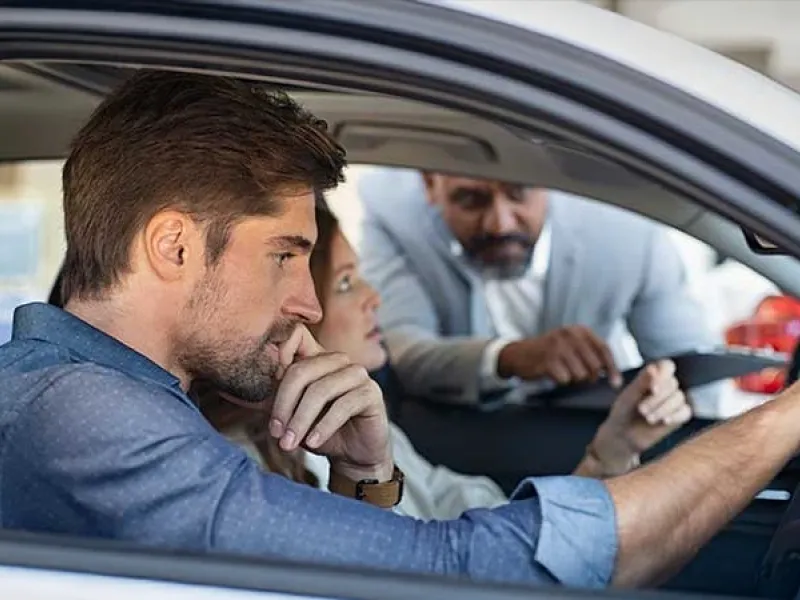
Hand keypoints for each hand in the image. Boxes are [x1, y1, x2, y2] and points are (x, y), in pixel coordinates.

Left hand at [270, 325, 392, 482]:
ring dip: (301, 420)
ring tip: (290, 443)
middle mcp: (338, 360)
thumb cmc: (318, 431)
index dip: (277, 353)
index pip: (295, 336)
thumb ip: (267, 398)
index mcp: (316, 357)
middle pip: (302, 371)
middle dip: (284, 405)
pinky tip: (313, 443)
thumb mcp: (288, 414)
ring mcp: (357, 374)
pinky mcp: (371, 393)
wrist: (352, 456)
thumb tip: (230, 389)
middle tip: (276, 433)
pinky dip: (324, 426)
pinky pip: (343, 405)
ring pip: (321, 390)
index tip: (261, 390)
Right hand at [498, 326, 621, 386]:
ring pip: (581, 375)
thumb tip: (612, 375)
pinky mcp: (547, 360)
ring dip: (573, 379)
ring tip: (562, 371)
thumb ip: (591, 354)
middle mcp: (569, 335)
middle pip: (595, 365)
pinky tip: (552, 373)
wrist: (519, 353)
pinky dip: (560, 381)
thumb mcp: (572, 345)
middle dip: (590, 376)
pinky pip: (565, 380)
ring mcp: (558, 347)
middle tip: (577, 374)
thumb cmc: (550, 352)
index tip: (616, 384)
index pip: (604, 349)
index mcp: (579, 330)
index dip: (612, 368)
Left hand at [590, 360, 691, 475]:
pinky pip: (686, 411)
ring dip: (663, 409)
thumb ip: (642, 381)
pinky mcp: (680, 415)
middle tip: (642, 409)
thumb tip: (653, 368)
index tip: (652, 388)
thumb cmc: (624, 412)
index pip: (667, 366)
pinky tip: (664, 421)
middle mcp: (665, 385)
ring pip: (679, 398)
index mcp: (652, 376)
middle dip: (657, 398)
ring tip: (648, 418)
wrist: (624, 435)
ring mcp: (674, 400)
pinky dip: (675, 416)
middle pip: (672, 383)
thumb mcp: (629, 395)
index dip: (663, 375)